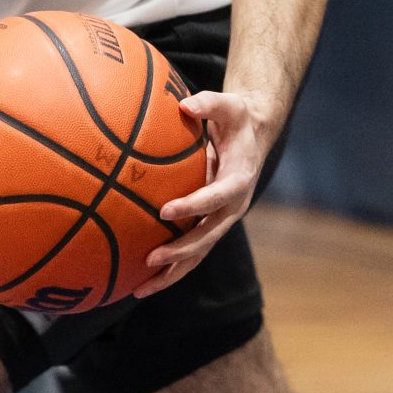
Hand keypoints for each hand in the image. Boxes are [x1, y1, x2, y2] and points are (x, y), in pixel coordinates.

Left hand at [137, 90, 277, 296]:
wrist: (253, 136)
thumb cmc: (236, 118)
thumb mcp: (228, 104)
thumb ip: (209, 103)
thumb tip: (185, 104)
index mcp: (239, 179)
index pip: (217, 197)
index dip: (194, 205)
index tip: (165, 211)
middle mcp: (233, 207)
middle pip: (208, 236)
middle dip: (181, 251)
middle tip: (151, 257)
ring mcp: (222, 220)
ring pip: (199, 254)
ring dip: (172, 273)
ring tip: (140, 288)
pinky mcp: (211, 226)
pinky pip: (191, 252)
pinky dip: (169, 269)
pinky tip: (140, 280)